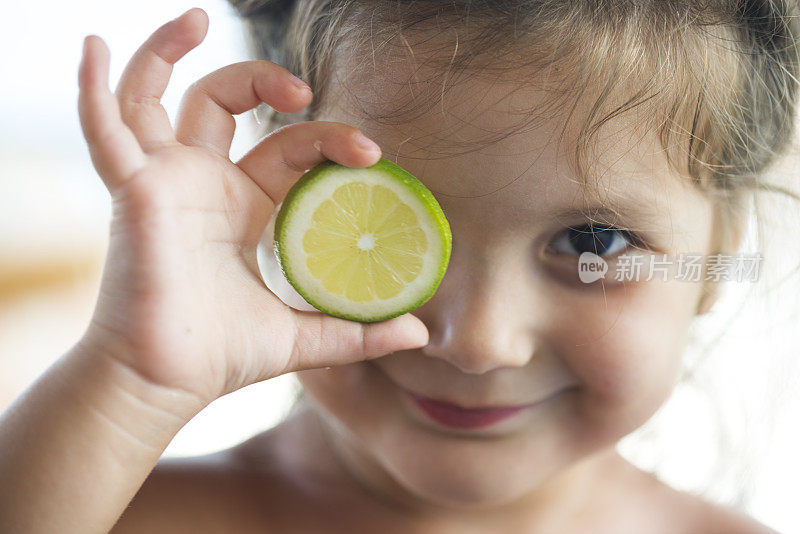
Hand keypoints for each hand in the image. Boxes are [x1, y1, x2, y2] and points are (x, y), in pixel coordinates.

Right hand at [76, 7, 428, 404]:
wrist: (163, 384)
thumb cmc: (219, 357)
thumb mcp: (303, 337)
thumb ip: (359, 331)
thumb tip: (420, 335)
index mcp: (242, 206)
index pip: (285, 147)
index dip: (327, 138)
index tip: (370, 153)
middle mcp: (201, 183)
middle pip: (223, 103)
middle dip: (263, 81)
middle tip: (305, 89)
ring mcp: (161, 181)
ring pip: (157, 95)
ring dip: (169, 51)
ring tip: (196, 15)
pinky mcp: (130, 191)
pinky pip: (103, 128)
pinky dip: (93, 88)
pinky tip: (94, 48)